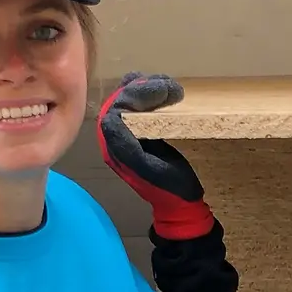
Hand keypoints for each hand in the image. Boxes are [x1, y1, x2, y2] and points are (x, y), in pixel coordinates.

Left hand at [96, 72, 215, 240]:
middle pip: (119, 100)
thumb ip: (129, 149)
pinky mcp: (140, 130)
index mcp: (114, 148)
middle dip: (143, 89)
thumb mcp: (151, 171)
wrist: (180, 203)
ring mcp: (127, 132)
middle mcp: (116, 137)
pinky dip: (149, 92)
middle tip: (171, 88)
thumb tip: (111, 121)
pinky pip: (138, 104)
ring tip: (171, 88)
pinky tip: (165, 89)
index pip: (114, 110)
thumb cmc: (170, 189)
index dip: (134, 95)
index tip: (164, 92)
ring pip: (127, 98)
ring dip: (147, 87)